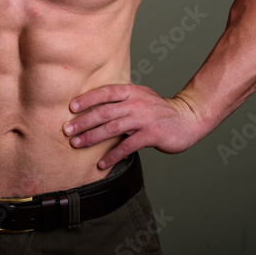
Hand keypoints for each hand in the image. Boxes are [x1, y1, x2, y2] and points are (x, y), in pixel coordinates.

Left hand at [63, 84, 201, 169]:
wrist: (189, 118)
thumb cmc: (159, 109)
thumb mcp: (140, 95)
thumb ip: (121, 98)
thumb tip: (95, 103)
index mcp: (131, 92)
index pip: (105, 92)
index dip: (87, 99)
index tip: (71, 108)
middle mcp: (136, 103)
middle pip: (104, 112)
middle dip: (83, 122)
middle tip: (66, 130)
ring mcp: (144, 119)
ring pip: (112, 128)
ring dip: (92, 137)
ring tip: (77, 144)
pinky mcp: (152, 135)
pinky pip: (127, 146)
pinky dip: (113, 155)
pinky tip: (102, 163)